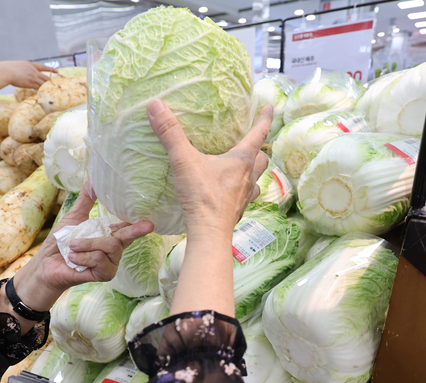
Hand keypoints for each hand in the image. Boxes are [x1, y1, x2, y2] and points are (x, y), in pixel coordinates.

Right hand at [2, 61, 55, 88]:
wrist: (6, 71)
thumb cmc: (8, 69)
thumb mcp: (19, 65)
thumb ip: (24, 69)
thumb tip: (23, 72)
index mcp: (31, 65)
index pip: (43, 67)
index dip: (51, 69)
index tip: (57, 71)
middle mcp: (34, 71)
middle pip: (45, 77)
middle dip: (51, 81)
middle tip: (57, 84)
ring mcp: (33, 77)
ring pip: (44, 83)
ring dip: (48, 87)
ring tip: (53, 91)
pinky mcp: (30, 83)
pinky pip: (39, 88)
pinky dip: (42, 91)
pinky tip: (45, 93)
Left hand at [12, 183, 153, 312]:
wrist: (46, 264)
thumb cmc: (61, 243)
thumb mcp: (73, 217)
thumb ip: (85, 200)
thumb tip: (92, 179)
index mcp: (109, 234)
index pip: (128, 227)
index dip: (140, 224)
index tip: (152, 221)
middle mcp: (113, 249)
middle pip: (125, 237)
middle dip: (135, 230)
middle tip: (148, 225)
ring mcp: (110, 263)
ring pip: (111, 247)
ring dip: (88, 244)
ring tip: (72, 246)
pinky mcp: (104, 275)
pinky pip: (99, 260)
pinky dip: (83, 257)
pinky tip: (73, 258)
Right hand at [147, 100, 272, 237]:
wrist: (209, 233)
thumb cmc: (202, 197)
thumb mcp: (184, 161)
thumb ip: (171, 133)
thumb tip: (156, 106)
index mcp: (241, 161)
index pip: (259, 133)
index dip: (264, 118)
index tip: (269, 107)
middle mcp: (248, 177)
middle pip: (262, 159)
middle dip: (260, 149)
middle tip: (253, 143)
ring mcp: (244, 197)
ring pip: (257, 180)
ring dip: (253, 172)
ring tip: (243, 168)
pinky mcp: (236, 211)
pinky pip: (245, 197)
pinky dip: (241, 191)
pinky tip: (230, 192)